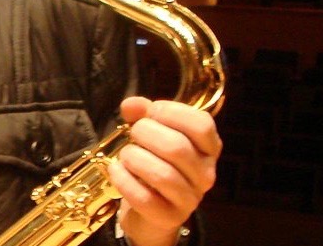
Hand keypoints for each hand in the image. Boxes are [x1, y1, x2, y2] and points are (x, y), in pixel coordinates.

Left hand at [109, 97, 221, 245]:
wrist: (150, 210)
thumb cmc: (155, 162)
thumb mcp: (152, 133)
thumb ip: (143, 114)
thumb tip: (131, 105)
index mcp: (207, 148)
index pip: (202, 124)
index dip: (172, 112)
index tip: (151, 112)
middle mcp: (205, 174)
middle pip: (177, 147)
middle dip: (145, 133)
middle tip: (132, 134)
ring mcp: (189, 199)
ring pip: (162, 174)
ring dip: (134, 158)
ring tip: (125, 155)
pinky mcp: (169, 217)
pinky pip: (144, 198)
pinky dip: (124, 180)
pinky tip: (115, 170)